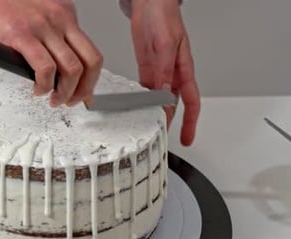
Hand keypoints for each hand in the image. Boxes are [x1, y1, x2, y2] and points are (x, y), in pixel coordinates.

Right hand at [0, 0, 102, 106]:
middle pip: (90, 62)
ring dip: (65, 93)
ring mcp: (42, 26)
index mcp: (65, 13)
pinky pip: (45, 68)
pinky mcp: (21, 34)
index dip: (91, 79)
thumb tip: (56, 66)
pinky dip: (44, 85)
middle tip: (71, 101)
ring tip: (53, 99)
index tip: (85, 94)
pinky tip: (37, 89)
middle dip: (84, 90)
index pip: (90, 52)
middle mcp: (59, 18)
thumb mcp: (36, 15)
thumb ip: (50, 37)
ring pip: (71, 69)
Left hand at [130, 0, 199, 145]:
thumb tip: (165, 93)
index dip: (189, 121)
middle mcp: (172, 74)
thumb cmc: (165, 17)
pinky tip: (134, 107)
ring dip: (152, 113)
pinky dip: (139, 99)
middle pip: (173, 104)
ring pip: (157, 99)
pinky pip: (144, 88)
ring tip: (145, 127)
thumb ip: (165, 70)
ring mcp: (158, 72)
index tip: (186, 138)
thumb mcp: (166, 45)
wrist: (150, 5)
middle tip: (160, 137)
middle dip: (169, 122)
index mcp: (184, 69)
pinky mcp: (146, 68)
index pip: (191, 101)